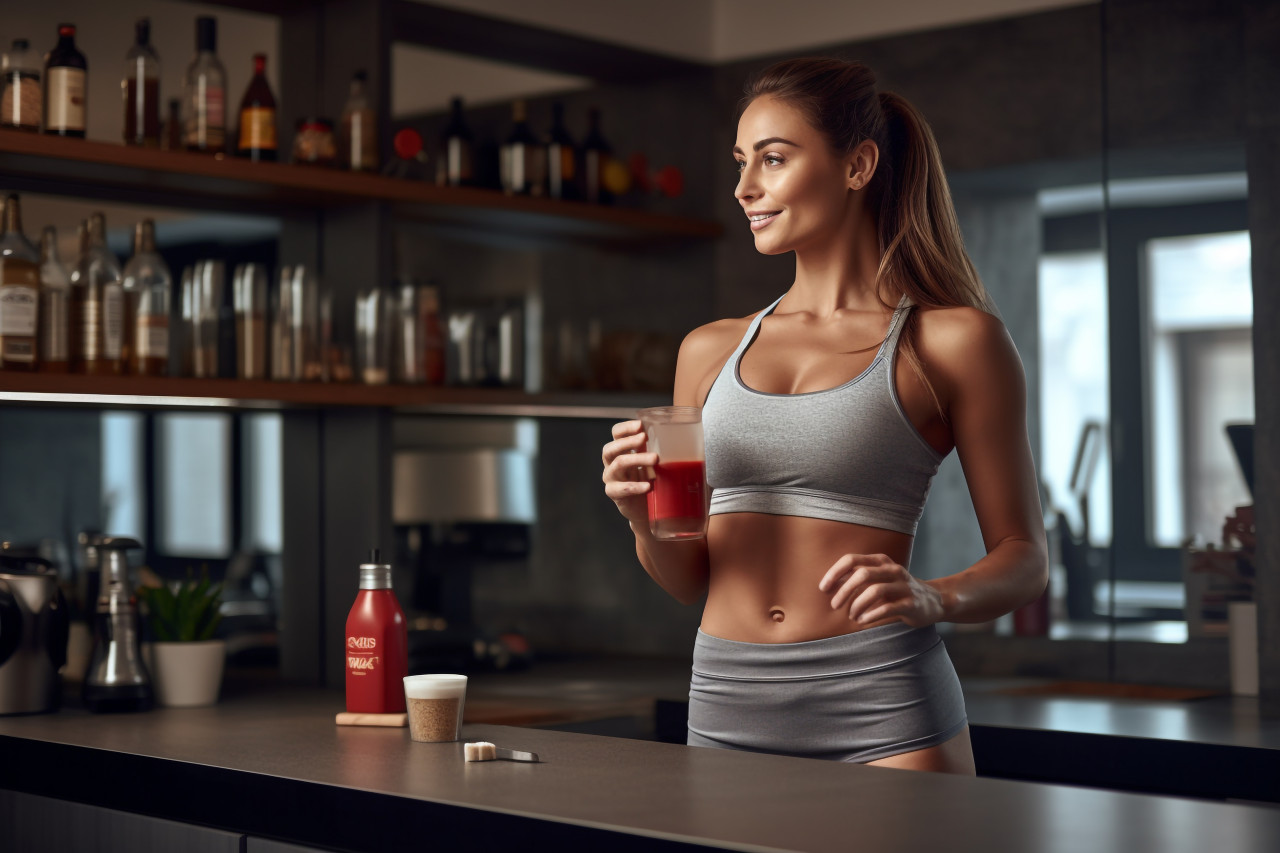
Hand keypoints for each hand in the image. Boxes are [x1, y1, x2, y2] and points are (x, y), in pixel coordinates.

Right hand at [602, 420, 655, 525]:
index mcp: (621, 450)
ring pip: (617, 464)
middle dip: (628, 441)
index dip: (626, 428)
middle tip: (644, 438)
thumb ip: (658, 450)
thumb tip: (683, 437)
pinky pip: (620, 489)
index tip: (641, 425)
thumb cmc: (649, 480)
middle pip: (611, 448)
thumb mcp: (653, 463)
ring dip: (636, 459)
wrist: (645, 509)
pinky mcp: (614, 493)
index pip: (616, 433)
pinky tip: (648, 486)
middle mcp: (612, 462)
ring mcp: (611, 478)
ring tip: (654, 459)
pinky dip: (635, 486)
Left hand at [818, 553, 944, 627]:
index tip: (823, 589)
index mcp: (880, 561)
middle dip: (844, 591)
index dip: (834, 573)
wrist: (932, 601)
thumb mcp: (877, 579)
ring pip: (875, 590)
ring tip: (851, 615)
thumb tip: (829, 585)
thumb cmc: (896, 590)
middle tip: (834, 606)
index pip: (851, 560)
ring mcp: (903, 586)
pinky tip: (862, 620)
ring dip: (857, 604)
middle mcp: (892, 570)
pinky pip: (888, 607)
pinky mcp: (911, 603)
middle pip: (862, 574)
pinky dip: (871, 615)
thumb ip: (856, 578)